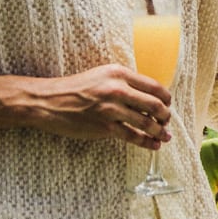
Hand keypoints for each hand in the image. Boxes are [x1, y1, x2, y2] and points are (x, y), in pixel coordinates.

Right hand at [29, 63, 171, 147]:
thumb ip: (123, 82)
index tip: (168, 105)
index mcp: (119, 73)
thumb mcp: (101, 75)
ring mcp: (111, 109)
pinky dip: (147, 142)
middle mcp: (117, 89)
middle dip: (166, 116)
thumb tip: (146, 96)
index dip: (166, 98)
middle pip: (155, 105)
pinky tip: (153, 145)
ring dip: (160, 131)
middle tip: (167, 121)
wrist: (49, 101)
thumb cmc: (75, 88)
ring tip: (165, 136)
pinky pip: (133, 137)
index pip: (154, 86)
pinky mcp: (104, 127)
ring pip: (146, 123)